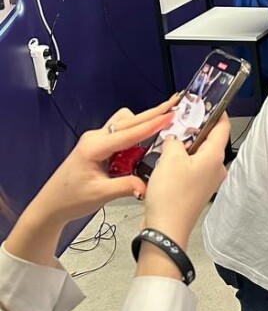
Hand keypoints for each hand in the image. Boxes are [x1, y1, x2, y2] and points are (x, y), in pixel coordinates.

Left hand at [5, 98, 178, 265]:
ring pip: (125, 123)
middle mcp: (95, 139)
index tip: (169, 116)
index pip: (129, 133)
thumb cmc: (69, 199)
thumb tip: (147, 184)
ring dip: (143, 124)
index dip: (152, 125)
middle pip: (129, 120)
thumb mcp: (100, 194)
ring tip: (164, 125)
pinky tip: (147, 143)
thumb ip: (126, 186)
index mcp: (94, 147)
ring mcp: (96, 141)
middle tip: (173, 105)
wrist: (51, 205)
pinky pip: (121, 134)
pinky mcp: (99, 146)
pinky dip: (136, 135)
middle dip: (152, 114)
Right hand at [142, 114, 230, 248]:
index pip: (223, 128)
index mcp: (215, 157)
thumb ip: (174, 142)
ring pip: (200, 156)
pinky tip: (167, 161)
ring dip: (186, 147)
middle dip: (196, 130)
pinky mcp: (197, 191)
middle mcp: (216, 169)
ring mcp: (208, 181)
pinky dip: (182, 162)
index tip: (211, 103)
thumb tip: (174, 140)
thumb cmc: (171, 195)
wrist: (165, 229)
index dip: (218, 113)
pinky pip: (192, 169)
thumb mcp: (169, 159)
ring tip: (170, 141)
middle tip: (181, 121)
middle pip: (210, 142)